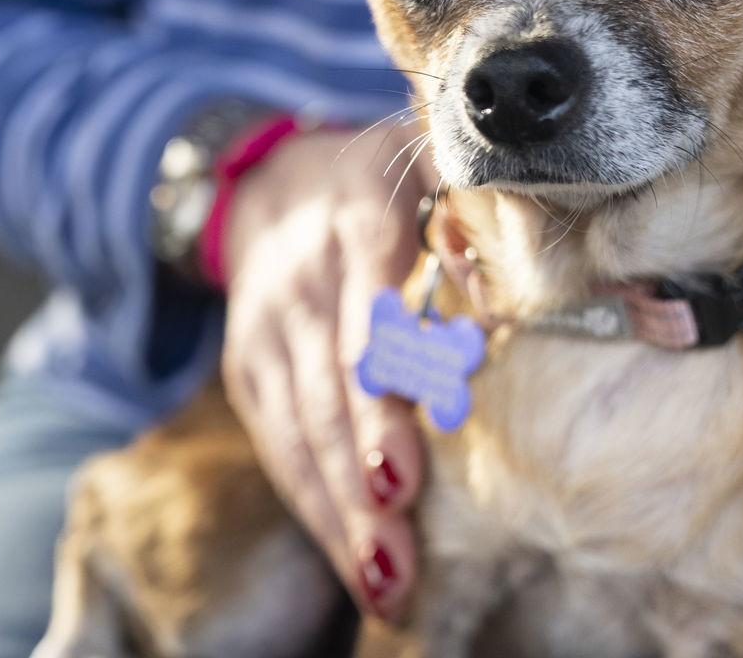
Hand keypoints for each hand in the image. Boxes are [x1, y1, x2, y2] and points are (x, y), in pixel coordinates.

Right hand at [221, 122, 429, 620]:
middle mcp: (301, 282)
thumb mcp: (423, 162)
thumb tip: (495, 288)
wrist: (270, 181)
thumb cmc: (379, 181)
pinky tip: (351, 565)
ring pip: (300, 430)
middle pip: (329, 390)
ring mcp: (266, 332)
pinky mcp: (247, 371)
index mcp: (356, 222)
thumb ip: (465, 210)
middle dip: (360, 477)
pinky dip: (315, 508)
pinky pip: (280, 447)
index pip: (366, 315)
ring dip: (338, 512)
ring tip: (383, 581)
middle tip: (397, 553)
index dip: (382, 392)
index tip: (403, 466)